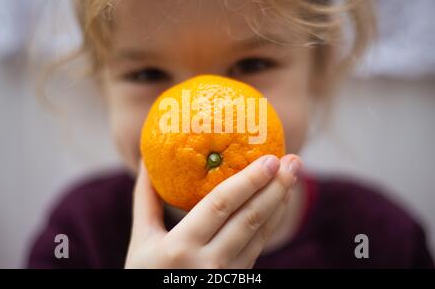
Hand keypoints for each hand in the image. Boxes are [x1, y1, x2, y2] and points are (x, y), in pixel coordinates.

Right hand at [124, 154, 301, 268]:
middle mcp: (208, 264)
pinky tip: (277, 202)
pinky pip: (259, 247)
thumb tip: (147, 160)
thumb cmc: (146, 273)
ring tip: (291, 175)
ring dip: (279, 203)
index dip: (248, 181)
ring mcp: (227, 277)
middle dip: (275, 187)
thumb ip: (146, 199)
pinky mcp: (238, 281)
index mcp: (180, 248)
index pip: (221, 206)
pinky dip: (271, 222)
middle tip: (293, 161)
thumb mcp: (141, 239)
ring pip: (260, 234)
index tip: (270, 158)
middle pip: (250, 218)